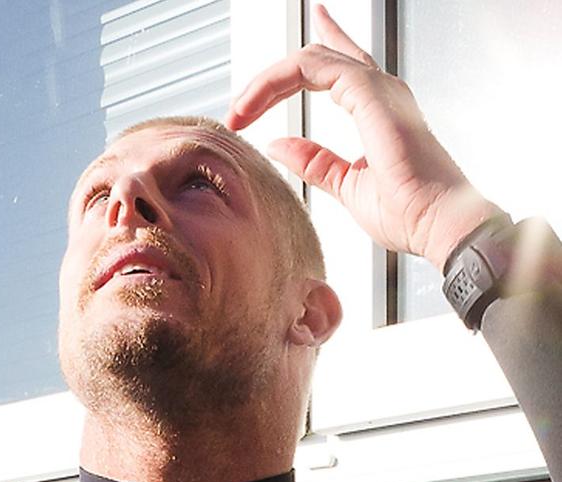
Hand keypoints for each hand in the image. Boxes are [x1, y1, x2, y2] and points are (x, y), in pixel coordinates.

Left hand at [226, 4, 501, 270]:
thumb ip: (314, 162)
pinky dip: (279, 79)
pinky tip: (255, 102)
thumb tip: (279, 146)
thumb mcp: (347, 185)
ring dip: (268, 81)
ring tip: (240, 109)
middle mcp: (380, 92)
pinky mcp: (371, 94)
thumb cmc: (409, 212)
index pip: (333, 70)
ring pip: (310, 59)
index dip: (290, 75)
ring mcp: (378, 88)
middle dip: (271, 79)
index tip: (253, 102)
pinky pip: (315, 67)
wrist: (439, 226)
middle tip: (240, 106)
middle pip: (317, 60)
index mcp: (377, 110)